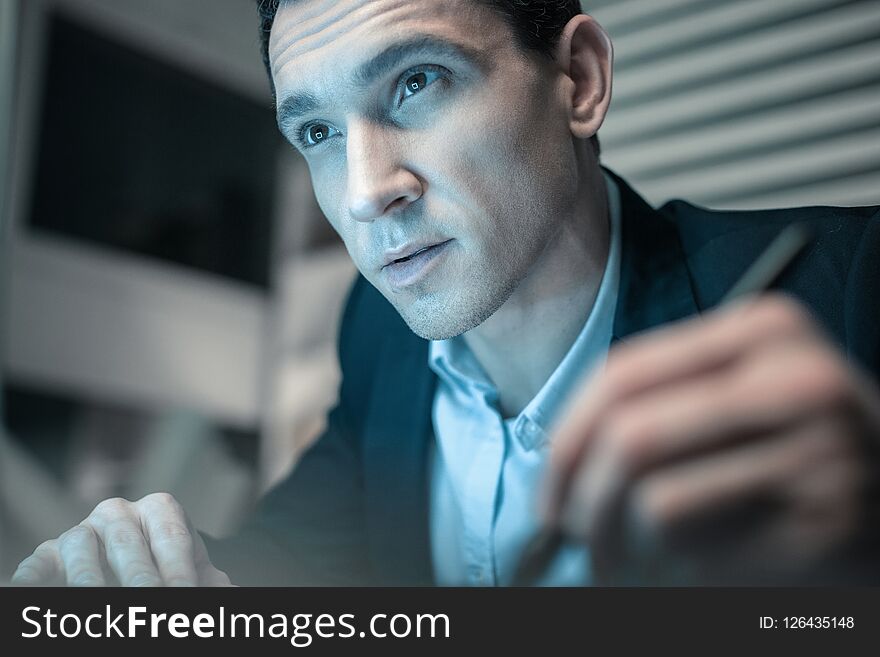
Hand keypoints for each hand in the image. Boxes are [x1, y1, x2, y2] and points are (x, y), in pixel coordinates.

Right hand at [11, 492, 231, 586]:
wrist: (145, 569)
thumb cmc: (173, 571)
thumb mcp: (197, 574)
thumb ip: (212, 582)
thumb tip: (226, 591)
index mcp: (161, 510)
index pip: (172, 539)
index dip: (180, 571)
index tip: (187, 596)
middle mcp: (119, 512)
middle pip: (128, 544)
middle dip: (140, 578)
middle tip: (150, 603)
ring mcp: (83, 530)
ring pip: (81, 546)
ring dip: (89, 577)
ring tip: (97, 599)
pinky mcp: (50, 553)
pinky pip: (39, 562)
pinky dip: (31, 577)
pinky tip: (29, 593)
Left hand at [541, 295, 879, 583]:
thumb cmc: (799, 442)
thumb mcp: (740, 391)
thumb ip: (661, 401)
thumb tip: (557, 458)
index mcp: (763, 330)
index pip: (624, 373)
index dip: (566, 435)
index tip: (548, 487)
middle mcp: (796, 379)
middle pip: (630, 436)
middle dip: (579, 496)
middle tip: (568, 531)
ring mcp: (820, 453)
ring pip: (656, 503)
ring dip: (622, 542)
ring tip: (626, 554)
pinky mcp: (827, 524)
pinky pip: (708, 552)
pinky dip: (680, 568)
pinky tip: (699, 563)